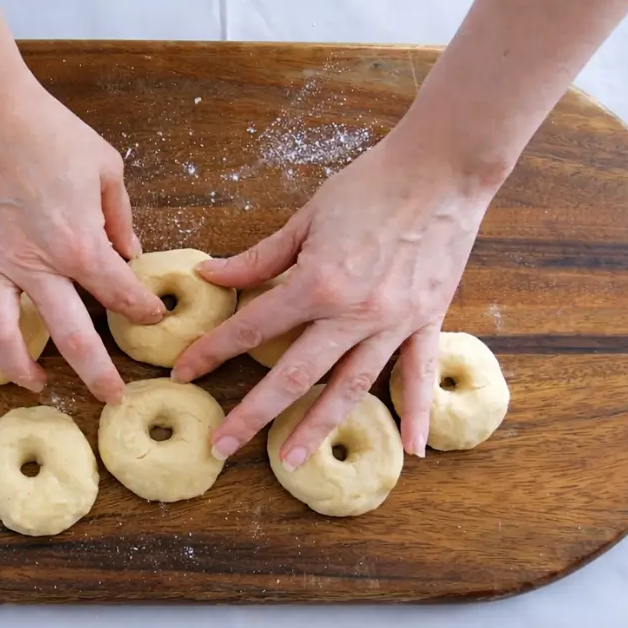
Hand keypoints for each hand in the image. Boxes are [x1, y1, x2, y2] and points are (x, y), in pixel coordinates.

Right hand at [0, 79, 164, 402]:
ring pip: (1, 337)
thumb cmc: (45, 129)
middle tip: (111, 395)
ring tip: (36, 384)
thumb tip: (130, 253)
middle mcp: (34, 264)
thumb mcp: (104, 165)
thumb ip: (119, 216)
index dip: (142, 311)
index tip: (151, 317)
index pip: (120, 294)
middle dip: (97, 374)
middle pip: (70, 338)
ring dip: (19, 370)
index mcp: (77, 242)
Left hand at [172, 127, 499, 465]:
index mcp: (316, 283)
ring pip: (350, 388)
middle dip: (254, 413)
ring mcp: (392, 322)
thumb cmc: (371, 184)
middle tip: (222, 446)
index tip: (184, 372)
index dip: (213, 351)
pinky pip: (418, 374)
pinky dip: (417, 412)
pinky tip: (413, 450)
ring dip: (318, 427)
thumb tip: (210, 274)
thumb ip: (259, 257)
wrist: (443, 167)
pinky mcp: (426, 321)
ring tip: (292, 460)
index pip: (252, 327)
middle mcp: (353, 313)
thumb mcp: (306, 217)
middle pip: (294, 375)